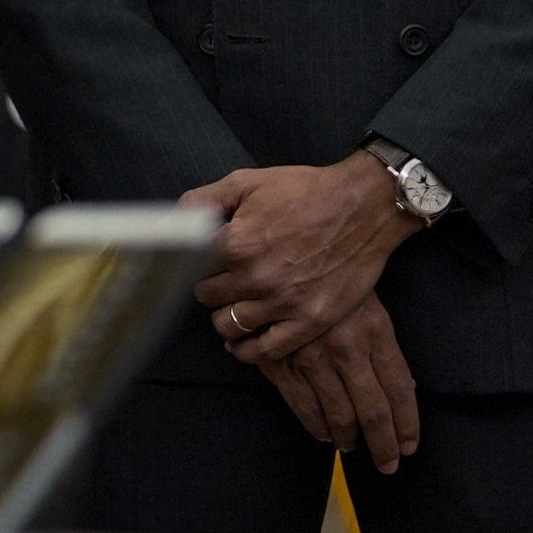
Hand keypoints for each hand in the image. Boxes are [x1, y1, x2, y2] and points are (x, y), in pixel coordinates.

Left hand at [184, 153, 416, 360]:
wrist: (364, 207)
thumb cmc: (303, 190)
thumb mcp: (245, 182)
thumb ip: (200, 201)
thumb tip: (168, 221)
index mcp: (235, 243)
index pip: (190, 268)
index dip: (193, 264)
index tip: (202, 263)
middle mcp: (255, 277)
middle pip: (207, 298)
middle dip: (210, 289)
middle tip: (223, 282)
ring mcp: (283, 303)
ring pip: (228, 326)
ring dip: (225, 317)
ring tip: (233, 306)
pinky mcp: (310, 321)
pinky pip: (266, 350)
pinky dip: (248, 349)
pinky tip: (243, 341)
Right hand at [257, 294, 422, 472]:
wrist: (281, 252)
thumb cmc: (334, 277)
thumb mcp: (369, 304)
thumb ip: (381, 346)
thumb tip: (400, 390)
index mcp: (375, 331)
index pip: (400, 390)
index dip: (407, 424)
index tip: (410, 446)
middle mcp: (346, 348)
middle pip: (373, 410)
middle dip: (383, 444)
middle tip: (388, 464)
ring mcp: (311, 355)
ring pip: (337, 412)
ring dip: (348, 437)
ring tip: (353, 447)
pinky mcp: (280, 358)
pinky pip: (301, 403)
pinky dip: (314, 424)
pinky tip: (323, 434)